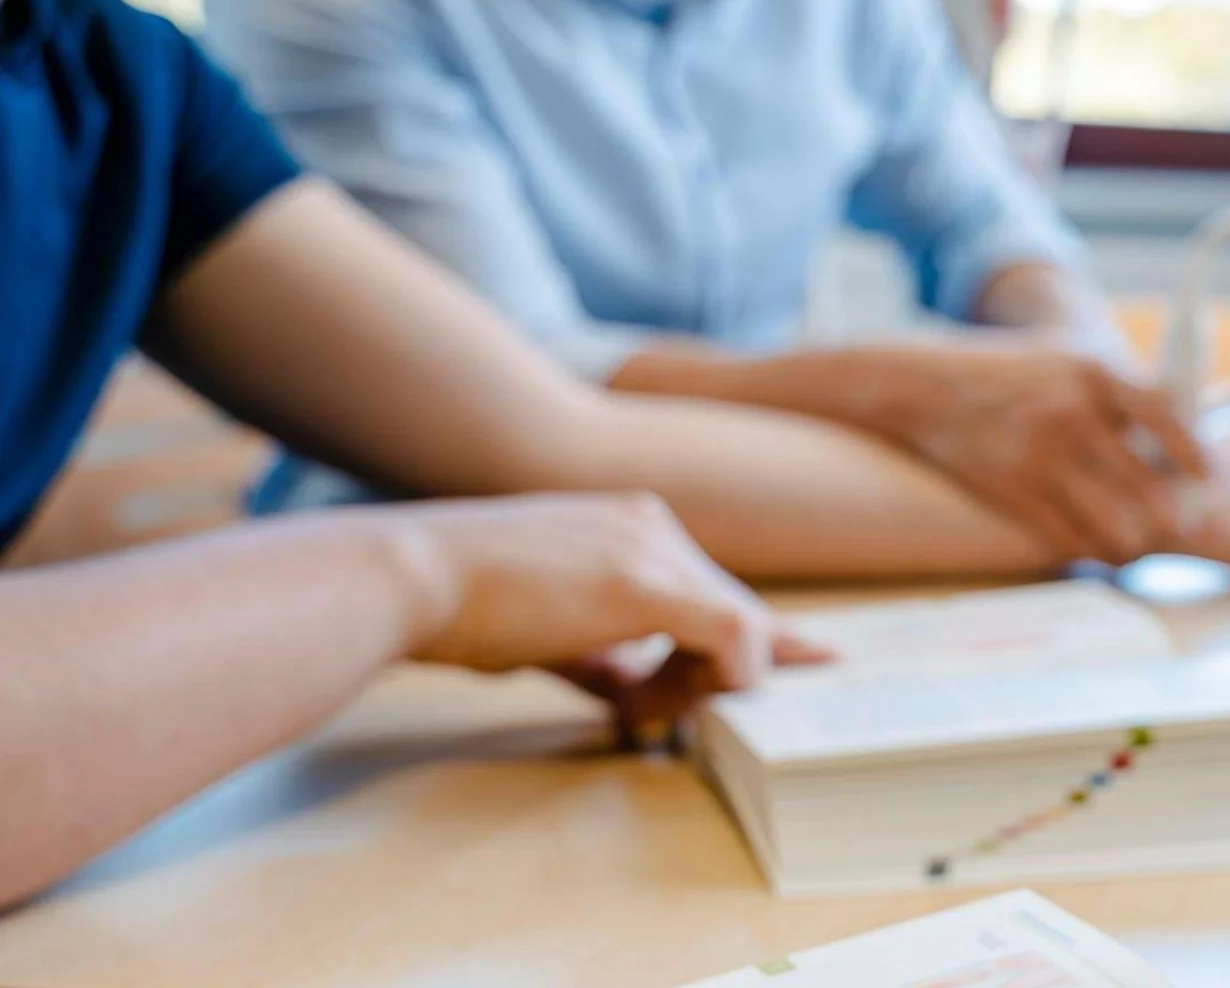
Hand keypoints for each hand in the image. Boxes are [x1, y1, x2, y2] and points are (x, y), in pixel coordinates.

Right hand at [402, 493, 829, 693]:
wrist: (409, 576)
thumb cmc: (460, 606)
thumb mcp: (549, 630)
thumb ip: (606, 658)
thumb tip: (639, 698)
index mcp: (631, 523)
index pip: (716, 588)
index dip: (763, 636)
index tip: (812, 658)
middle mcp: (654, 523)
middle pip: (732, 614)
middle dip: (705, 680)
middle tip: (644, 714)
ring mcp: (654, 547)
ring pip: (739, 629)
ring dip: (697, 688)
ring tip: (631, 707)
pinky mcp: (648, 583)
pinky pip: (734, 639)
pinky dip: (716, 682)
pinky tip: (656, 703)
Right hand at [887, 341, 1208, 563]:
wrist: (925, 384)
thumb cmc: (1008, 371)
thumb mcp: (1067, 356)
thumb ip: (1118, 386)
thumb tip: (1179, 425)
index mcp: (1093, 370)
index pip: (1165, 415)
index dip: (1194, 453)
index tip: (1206, 477)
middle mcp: (1072, 411)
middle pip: (1145, 480)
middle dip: (1169, 513)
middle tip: (1179, 528)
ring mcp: (1040, 452)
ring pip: (1110, 519)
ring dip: (1131, 543)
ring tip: (1137, 549)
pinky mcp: (1011, 486)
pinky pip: (1066, 534)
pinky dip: (1087, 548)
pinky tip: (1095, 551)